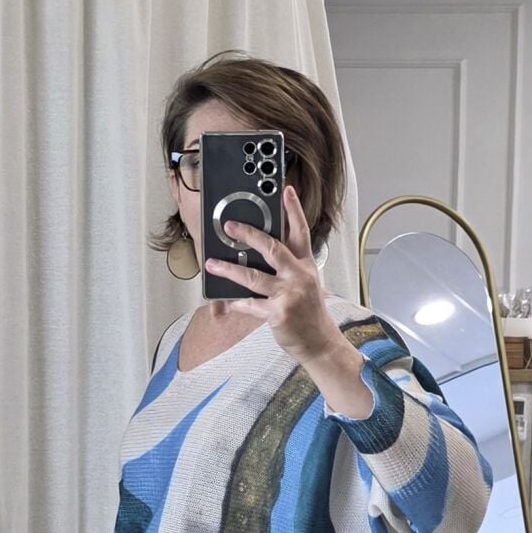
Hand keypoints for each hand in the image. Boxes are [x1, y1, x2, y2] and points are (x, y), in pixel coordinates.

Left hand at [206, 184, 341, 367]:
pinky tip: (224, 302)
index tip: (285, 190)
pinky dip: (236, 303)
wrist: (319, 342)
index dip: (293, 209)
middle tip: (230, 226)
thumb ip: (287, 267)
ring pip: (253, 276)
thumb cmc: (309, 313)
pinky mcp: (278, 312)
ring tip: (212, 264)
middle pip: (272, 248)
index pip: (300, 231)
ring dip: (229, 269)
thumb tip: (257, 255)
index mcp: (305, 265)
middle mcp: (298, 275)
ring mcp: (289, 294)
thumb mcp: (306, 283)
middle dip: (249, 234)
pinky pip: (251, 304)